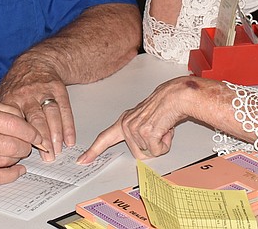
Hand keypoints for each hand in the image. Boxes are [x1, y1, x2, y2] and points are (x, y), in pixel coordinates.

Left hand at [0, 60, 72, 160]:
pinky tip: (69, 140)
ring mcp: (44, 91)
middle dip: (41, 138)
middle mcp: (27, 94)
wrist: (36, 62)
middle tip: (46, 156)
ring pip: (51, 114)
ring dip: (55, 134)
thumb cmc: (17, 83)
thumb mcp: (1, 94)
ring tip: (56, 151)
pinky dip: (68, 126)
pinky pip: (64, 109)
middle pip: (35, 118)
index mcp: (10, 98)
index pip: (14, 121)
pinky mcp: (58, 89)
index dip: (19, 138)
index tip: (23, 153)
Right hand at [0, 101, 43, 184]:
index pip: (13, 125)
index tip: (36, 135)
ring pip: (5, 161)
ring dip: (17, 158)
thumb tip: (26, 121)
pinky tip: (17, 170)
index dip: (30, 132)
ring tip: (16, 152)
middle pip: (12, 145)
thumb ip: (1, 109)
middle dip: (25, 146)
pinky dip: (11, 175)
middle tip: (27, 144)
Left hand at [77, 76, 201, 163]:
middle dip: (151, 148)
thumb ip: (138, 133)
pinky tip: (166, 130)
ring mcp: (134, 129)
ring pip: (148, 153)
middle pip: (137, 153)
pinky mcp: (146, 133)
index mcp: (124, 121)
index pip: (104, 138)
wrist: (174, 96)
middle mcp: (126, 125)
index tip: (83, 160)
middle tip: (158, 131)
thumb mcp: (145, 119)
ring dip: (160, 144)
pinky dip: (165, 144)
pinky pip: (156, 151)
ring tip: (163, 128)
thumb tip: (144, 149)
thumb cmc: (164, 106)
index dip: (93, 151)